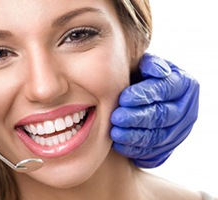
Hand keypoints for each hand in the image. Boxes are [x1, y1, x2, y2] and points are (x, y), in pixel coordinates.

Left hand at [110, 53, 198, 167]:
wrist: (146, 99)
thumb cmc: (142, 78)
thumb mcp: (147, 66)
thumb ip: (149, 64)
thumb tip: (155, 70)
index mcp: (184, 85)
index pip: (165, 90)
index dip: (144, 95)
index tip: (123, 98)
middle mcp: (185, 109)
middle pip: (162, 115)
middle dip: (137, 118)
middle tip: (116, 117)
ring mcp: (178, 130)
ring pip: (157, 136)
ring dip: (134, 136)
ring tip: (115, 133)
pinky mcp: (167, 147)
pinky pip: (152, 152)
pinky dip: (135, 149)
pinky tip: (119, 145)